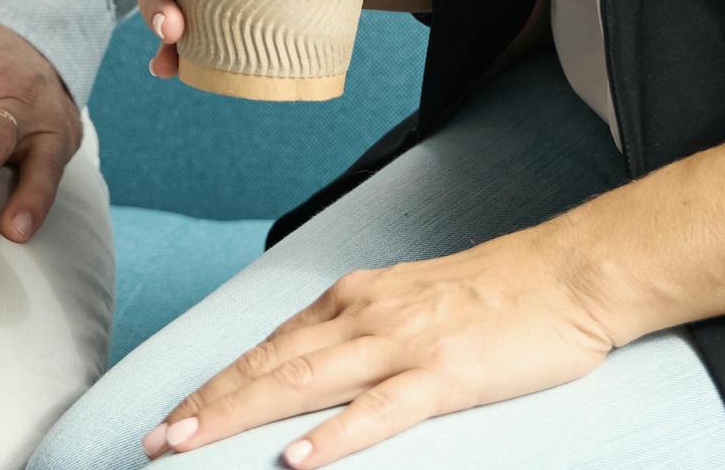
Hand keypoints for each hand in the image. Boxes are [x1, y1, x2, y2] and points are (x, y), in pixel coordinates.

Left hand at [141, 224, 618, 464]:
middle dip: (206, 404)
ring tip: (190, 444)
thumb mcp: (409, 300)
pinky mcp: (445, 374)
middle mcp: (365, 316)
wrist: (569, 273)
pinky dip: (334, 437)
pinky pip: (380, 412)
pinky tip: (296, 460)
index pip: (268, 348)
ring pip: (304, 384)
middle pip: (269, 366)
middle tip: (155, 439)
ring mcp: (403, 344)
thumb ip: (359, 328)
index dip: (215, 383)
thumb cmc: (498, 293)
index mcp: (353, 298)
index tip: (172, 414)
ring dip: (239, 416)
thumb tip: (309, 363)